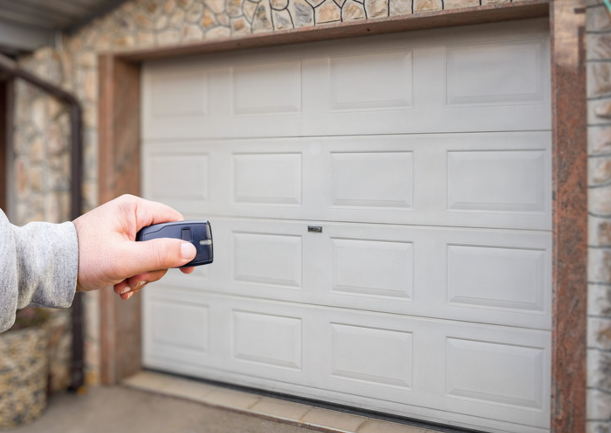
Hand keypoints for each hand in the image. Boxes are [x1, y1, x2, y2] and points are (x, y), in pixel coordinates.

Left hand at [72, 194, 195, 299]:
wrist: (51, 269)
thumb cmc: (81, 257)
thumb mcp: (126, 258)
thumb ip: (160, 254)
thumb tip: (189, 251)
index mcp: (133, 209)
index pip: (174, 221)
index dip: (184, 242)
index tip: (188, 263)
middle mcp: (131, 217)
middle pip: (163, 243)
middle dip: (154, 267)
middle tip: (139, 276)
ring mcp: (124, 232)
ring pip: (152, 256)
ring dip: (142, 275)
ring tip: (125, 282)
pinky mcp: (119, 245)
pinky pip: (139, 261)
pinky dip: (133, 276)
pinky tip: (121, 284)